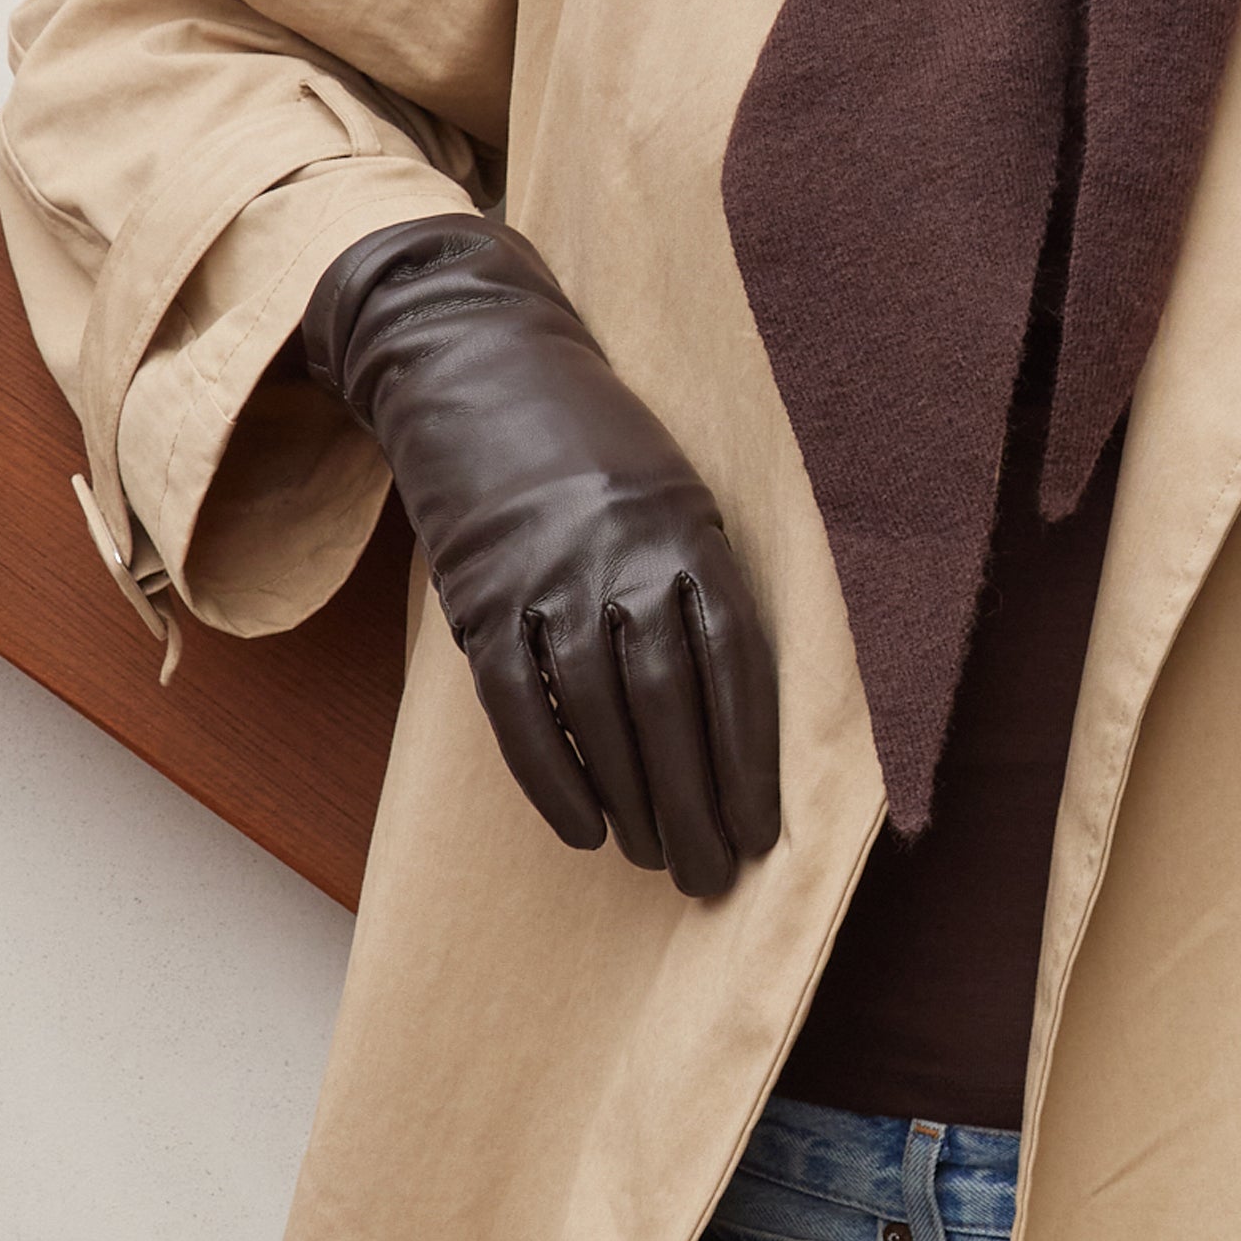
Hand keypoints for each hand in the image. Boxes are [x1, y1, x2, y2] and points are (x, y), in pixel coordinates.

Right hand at [305, 219, 780, 895]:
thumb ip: (700, 588)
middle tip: (711, 876)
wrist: (477, 364)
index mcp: (688, 535)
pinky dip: (553, 776)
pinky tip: (585, 828)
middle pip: (670, 707)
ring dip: (634, 801)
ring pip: (599, 715)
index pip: (734, 668)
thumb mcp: (675, 496)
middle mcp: (622, 559)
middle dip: (696, 804)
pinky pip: (519, 706)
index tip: (764, 833)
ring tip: (658, 857)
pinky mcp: (481, 597)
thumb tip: (731, 713)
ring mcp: (547, 578)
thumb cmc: (594, 449)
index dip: (750, 760)